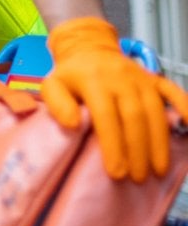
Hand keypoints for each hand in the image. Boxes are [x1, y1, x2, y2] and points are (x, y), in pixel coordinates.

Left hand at [42, 17, 187, 182]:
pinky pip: (174, 92)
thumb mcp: (52, 85)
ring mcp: (141, 78)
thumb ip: (57, 104)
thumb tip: (73, 125)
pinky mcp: (154, 78)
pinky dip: (185, 107)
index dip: (113, 146)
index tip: (117, 172)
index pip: (107, 117)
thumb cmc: (70, 75)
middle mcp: (121, 79)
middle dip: (138, 150)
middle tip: (138, 177)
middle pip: (134, 117)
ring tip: (158, 169)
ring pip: (155, 111)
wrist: (88, 48)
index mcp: (94, 81)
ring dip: (159, 142)